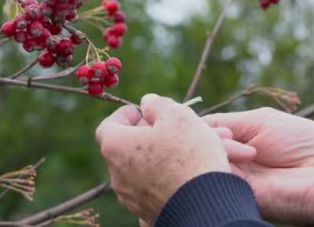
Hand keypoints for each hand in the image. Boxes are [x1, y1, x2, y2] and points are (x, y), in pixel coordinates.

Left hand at [96, 94, 237, 222]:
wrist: (204, 205)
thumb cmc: (189, 156)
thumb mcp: (178, 116)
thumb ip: (158, 104)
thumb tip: (147, 102)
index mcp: (116, 146)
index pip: (108, 125)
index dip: (125, 115)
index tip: (141, 111)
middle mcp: (116, 174)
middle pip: (123, 148)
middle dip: (142, 135)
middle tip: (163, 128)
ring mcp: (130, 196)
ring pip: (137, 168)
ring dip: (153, 156)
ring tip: (179, 149)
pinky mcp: (145, 211)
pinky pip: (149, 187)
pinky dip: (160, 176)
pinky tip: (182, 172)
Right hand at [204, 108, 313, 224]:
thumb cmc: (302, 141)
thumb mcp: (259, 121)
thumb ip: (224, 123)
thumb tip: (193, 123)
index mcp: (235, 143)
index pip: (201, 133)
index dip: (197, 125)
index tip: (204, 121)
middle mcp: (230, 161)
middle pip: (198, 145)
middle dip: (204, 135)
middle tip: (228, 134)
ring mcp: (231, 178)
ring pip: (202, 158)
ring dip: (215, 146)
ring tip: (241, 147)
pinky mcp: (235, 193)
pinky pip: (213, 174)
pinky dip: (221, 158)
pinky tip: (241, 155)